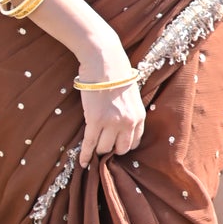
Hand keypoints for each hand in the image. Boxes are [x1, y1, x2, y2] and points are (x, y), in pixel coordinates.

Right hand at [76, 38, 146, 167]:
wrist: (104, 60)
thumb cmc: (116, 73)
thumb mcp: (131, 95)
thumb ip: (129, 111)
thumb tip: (121, 124)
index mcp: (139, 116)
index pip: (135, 142)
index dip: (124, 146)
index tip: (117, 146)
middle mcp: (128, 122)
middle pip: (120, 149)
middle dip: (112, 150)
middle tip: (103, 148)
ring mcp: (112, 123)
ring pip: (104, 148)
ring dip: (98, 150)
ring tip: (92, 150)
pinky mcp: (95, 121)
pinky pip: (90, 144)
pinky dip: (86, 155)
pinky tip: (83, 162)